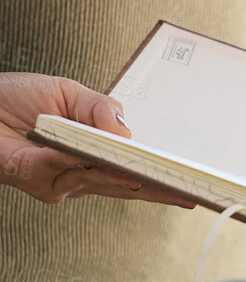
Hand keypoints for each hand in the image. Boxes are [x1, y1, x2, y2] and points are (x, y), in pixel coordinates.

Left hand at [0, 73, 193, 205]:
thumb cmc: (14, 98)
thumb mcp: (68, 92)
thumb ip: (101, 109)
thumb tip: (126, 133)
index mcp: (95, 153)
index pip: (135, 170)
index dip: (162, 179)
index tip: (190, 185)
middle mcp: (81, 175)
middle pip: (127, 185)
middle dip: (156, 186)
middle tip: (185, 189)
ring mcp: (62, 184)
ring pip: (101, 179)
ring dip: (118, 170)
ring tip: (140, 166)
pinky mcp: (39, 183)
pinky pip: (64, 171)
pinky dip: (71, 159)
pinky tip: (77, 151)